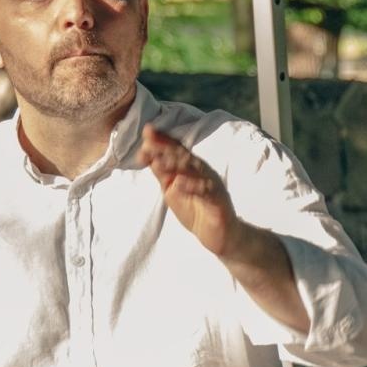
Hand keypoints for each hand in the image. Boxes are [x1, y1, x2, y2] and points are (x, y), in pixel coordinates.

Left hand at [138, 125, 236, 255]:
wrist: (220, 236)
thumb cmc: (197, 211)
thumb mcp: (173, 191)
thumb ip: (163, 174)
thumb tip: (147, 155)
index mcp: (192, 168)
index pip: (177, 149)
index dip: (163, 139)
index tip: (147, 130)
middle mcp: (203, 172)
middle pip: (184, 156)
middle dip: (166, 148)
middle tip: (148, 144)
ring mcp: (212, 185)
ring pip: (195, 170)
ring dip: (177, 164)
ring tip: (159, 160)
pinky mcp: (218, 201)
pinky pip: (206, 191)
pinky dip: (193, 186)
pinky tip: (179, 182)